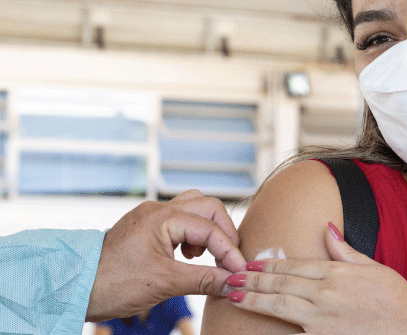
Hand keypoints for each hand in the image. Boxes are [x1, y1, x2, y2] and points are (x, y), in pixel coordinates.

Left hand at [86, 190, 246, 321]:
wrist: (75, 288)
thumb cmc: (113, 284)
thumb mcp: (165, 283)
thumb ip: (205, 280)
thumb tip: (235, 283)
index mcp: (162, 217)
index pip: (210, 228)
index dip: (230, 251)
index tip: (242, 273)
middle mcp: (158, 209)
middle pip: (209, 207)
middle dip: (224, 233)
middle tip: (230, 260)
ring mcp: (151, 215)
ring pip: (195, 208)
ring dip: (209, 230)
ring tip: (208, 256)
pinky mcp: (147, 226)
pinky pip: (181, 219)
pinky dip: (194, 234)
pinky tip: (189, 255)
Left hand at [225, 222, 406, 334]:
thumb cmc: (396, 299)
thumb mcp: (373, 267)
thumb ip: (344, 250)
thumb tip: (327, 227)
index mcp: (337, 273)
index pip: (294, 266)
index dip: (268, 264)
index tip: (250, 262)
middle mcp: (326, 294)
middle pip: (281, 284)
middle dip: (253, 281)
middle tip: (231, 277)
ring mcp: (323, 318)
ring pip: (280, 306)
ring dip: (255, 300)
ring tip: (235, 296)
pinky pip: (294, 329)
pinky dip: (275, 325)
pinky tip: (261, 320)